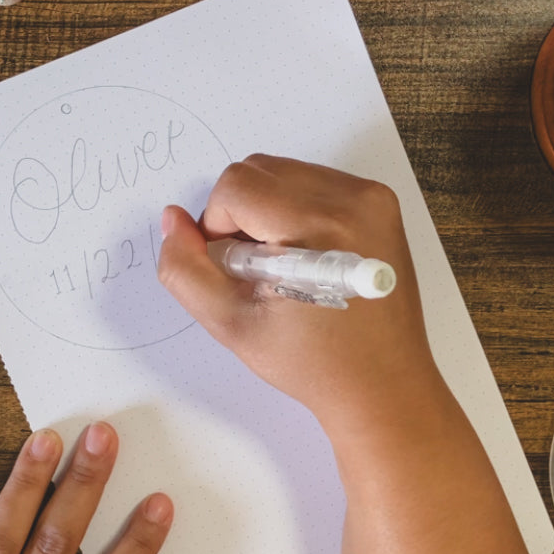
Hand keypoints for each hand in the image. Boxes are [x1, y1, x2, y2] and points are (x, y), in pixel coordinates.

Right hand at [158, 154, 439, 433]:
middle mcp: (353, 198)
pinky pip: (312, 180)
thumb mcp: (231, 324)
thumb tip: (172, 219)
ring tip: (283, 264)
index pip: (234, 185)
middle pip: (258, 169)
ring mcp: (372, 196)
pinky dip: (293, 207)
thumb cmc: (311, 363)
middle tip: (259, 268)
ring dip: (265, 209)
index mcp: (319, 226)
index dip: (218, 226)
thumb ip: (186, 270)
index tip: (239, 270)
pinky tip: (304, 252)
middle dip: (240, 214)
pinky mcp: (379, 202)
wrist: (382, 383)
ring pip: (283, 171)